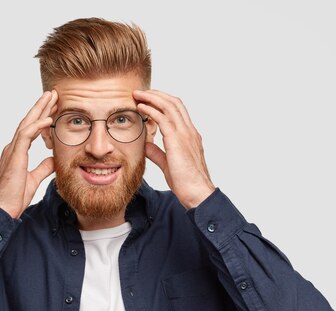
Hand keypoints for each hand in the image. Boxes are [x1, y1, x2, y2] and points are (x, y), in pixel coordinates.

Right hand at [0, 91, 57, 217]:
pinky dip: (36, 126)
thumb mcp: (34, 179)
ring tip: (50, 97)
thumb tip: (53, 160)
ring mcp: (12, 151)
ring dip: (39, 110)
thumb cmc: (14, 198)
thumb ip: (43, 168)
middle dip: (40, 107)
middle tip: (52, 94)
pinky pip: (25, 136)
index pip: (30, 130)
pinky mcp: (13, 156)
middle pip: (28, 122)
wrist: (2, 210)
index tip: (53, 108)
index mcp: (17, 152)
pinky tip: (48, 119)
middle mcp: (12, 148)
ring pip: (26, 124)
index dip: (41, 117)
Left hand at [133, 89, 215, 208]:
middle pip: (174, 103)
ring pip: (169, 106)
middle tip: (141, 92)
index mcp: (190, 135)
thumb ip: (157, 153)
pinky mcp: (177, 140)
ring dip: (152, 98)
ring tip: (138, 95)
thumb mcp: (168, 164)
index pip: (178, 110)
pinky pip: (163, 118)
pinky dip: (151, 109)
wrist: (197, 193)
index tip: (149, 100)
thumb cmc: (186, 182)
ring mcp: (185, 134)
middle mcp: (189, 131)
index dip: (163, 102)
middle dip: (157, 94)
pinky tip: (141, 108)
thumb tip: (146, 145)